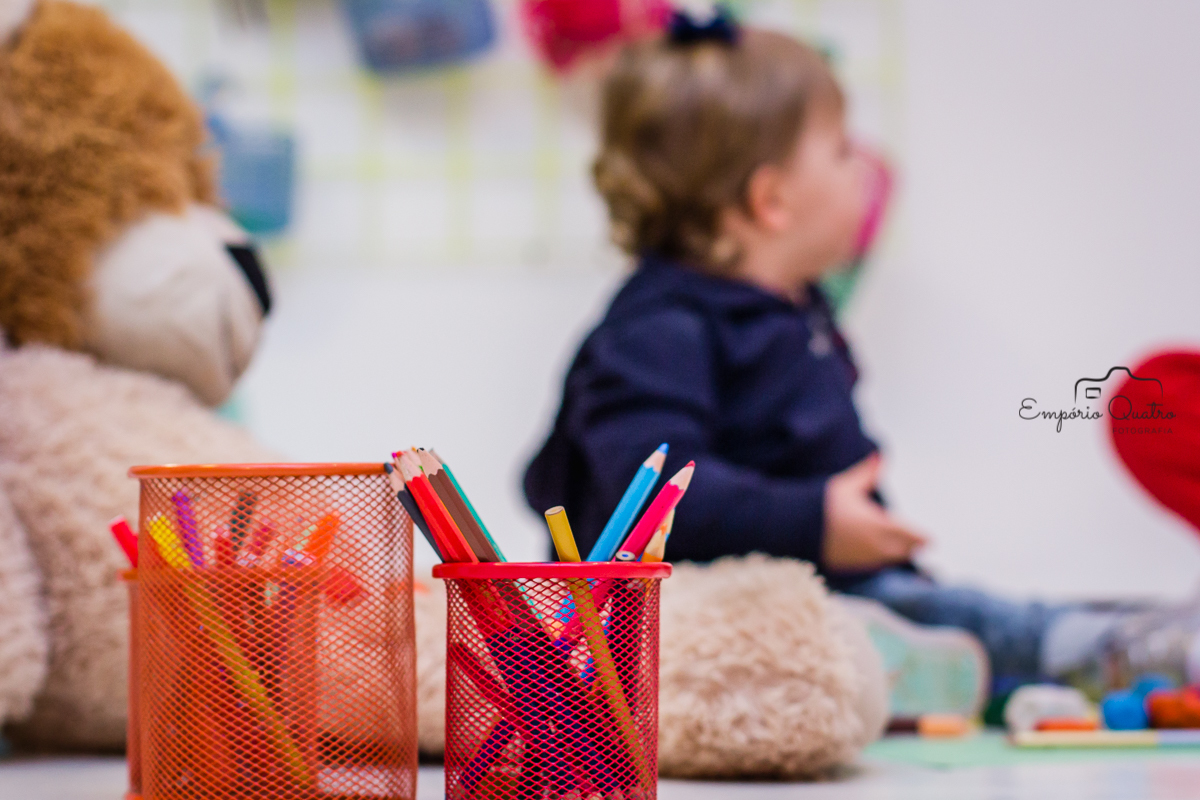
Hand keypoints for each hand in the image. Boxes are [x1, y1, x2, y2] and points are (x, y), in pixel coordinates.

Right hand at [822, 453, 927, 570]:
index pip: (911, 536)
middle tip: (922, 545)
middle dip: (912, 547)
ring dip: (897, 554)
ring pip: (888, 560)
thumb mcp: (847, 485)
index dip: (923, 538)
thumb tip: (881, 455)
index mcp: (879, 525)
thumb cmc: (823, 504)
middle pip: (903, 551)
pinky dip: (879, 560)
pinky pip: (872, 565)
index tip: (932, 539)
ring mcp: (862, 558)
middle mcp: (875, 545)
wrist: (795, 529)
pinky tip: (878, 555)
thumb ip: (868, 473)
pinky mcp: (849, 565)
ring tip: (903, 551)